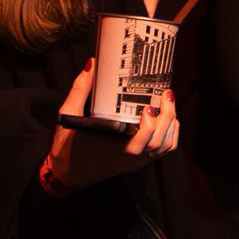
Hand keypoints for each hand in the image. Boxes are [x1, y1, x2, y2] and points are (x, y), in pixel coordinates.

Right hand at [45, 61, 178, 193]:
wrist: (69, 173)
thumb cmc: (67, 146)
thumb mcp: (68, 117)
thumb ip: (79, 91)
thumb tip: (92, 64)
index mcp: (112, 149)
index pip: (140, 142)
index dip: (150, 126)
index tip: (149, 107)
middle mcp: (129, 158)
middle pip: (159, 142)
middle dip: (168, 117)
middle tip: (167, 95)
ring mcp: (138, 161)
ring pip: (165, 146)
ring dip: (171, 124)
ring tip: (168, 103)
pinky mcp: (142, 162)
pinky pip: (164, 150)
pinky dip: (171, 133)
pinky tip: (168, 118)